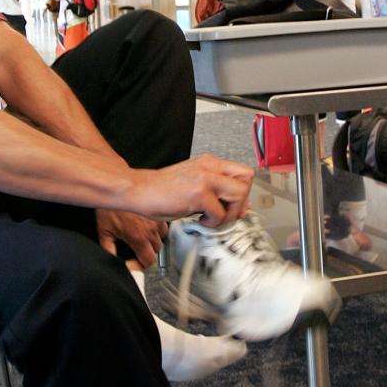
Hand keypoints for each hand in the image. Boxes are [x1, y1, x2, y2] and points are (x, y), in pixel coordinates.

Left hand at [96, 209, 166, 268]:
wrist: (114, 186)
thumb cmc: (109, 206)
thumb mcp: (104, 231)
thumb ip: (109, 249)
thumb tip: (112, 261)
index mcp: (138, 237)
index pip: (149, 261)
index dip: (141, 265)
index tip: (134, 263)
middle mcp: (150, 229)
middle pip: (156, 250)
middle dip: (147, 252)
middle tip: (136, 249)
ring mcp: (156, 219)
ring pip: (162, 237)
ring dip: (153, 240)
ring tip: (142, 236)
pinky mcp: (158, 210)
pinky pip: (163, 224)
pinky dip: (157, 228)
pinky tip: (147, 224)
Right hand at [129, 153, 253, 228]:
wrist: (138, 190)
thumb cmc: (160, 190)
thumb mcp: (193, 184)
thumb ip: (214, 190)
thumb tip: (237, 205)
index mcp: (209, 163)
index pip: (243, 172)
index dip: (242, 192)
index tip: (232, 206)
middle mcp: (210, 167)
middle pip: (247, 179)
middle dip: (241, 201)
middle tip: (225, 213)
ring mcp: (205, 178)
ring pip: (240, 194)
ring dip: (229, 213)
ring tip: (211, 218)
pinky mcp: (199, 193)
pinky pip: (220, 213)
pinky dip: (212, 222)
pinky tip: (198, 219)